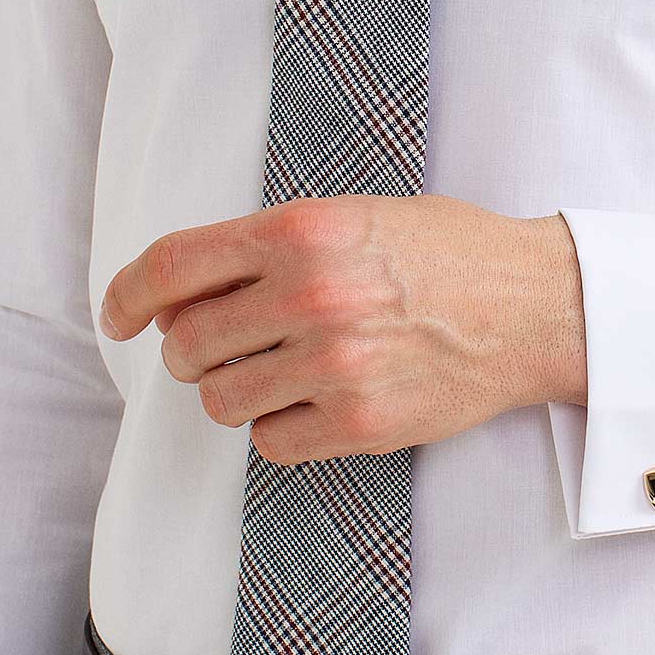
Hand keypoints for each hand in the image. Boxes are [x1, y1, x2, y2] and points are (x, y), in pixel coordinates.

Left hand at [98, 193, 587, 461]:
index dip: (127, 295)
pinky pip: (272, 441)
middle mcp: (309, 297)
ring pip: (221, 399)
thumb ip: (275, 244)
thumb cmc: (449, 253)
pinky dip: (281, 427)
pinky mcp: (359, 422)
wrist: (537, 306)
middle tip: (223, 346)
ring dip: (235, 390)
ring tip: (278, 373)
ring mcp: (333, 365)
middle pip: (187, 343)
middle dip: (191, 350)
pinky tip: (315, 402)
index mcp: (301, 232)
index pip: (172, 267)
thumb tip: (190, 284)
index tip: (117, 316)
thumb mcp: (357, 214)